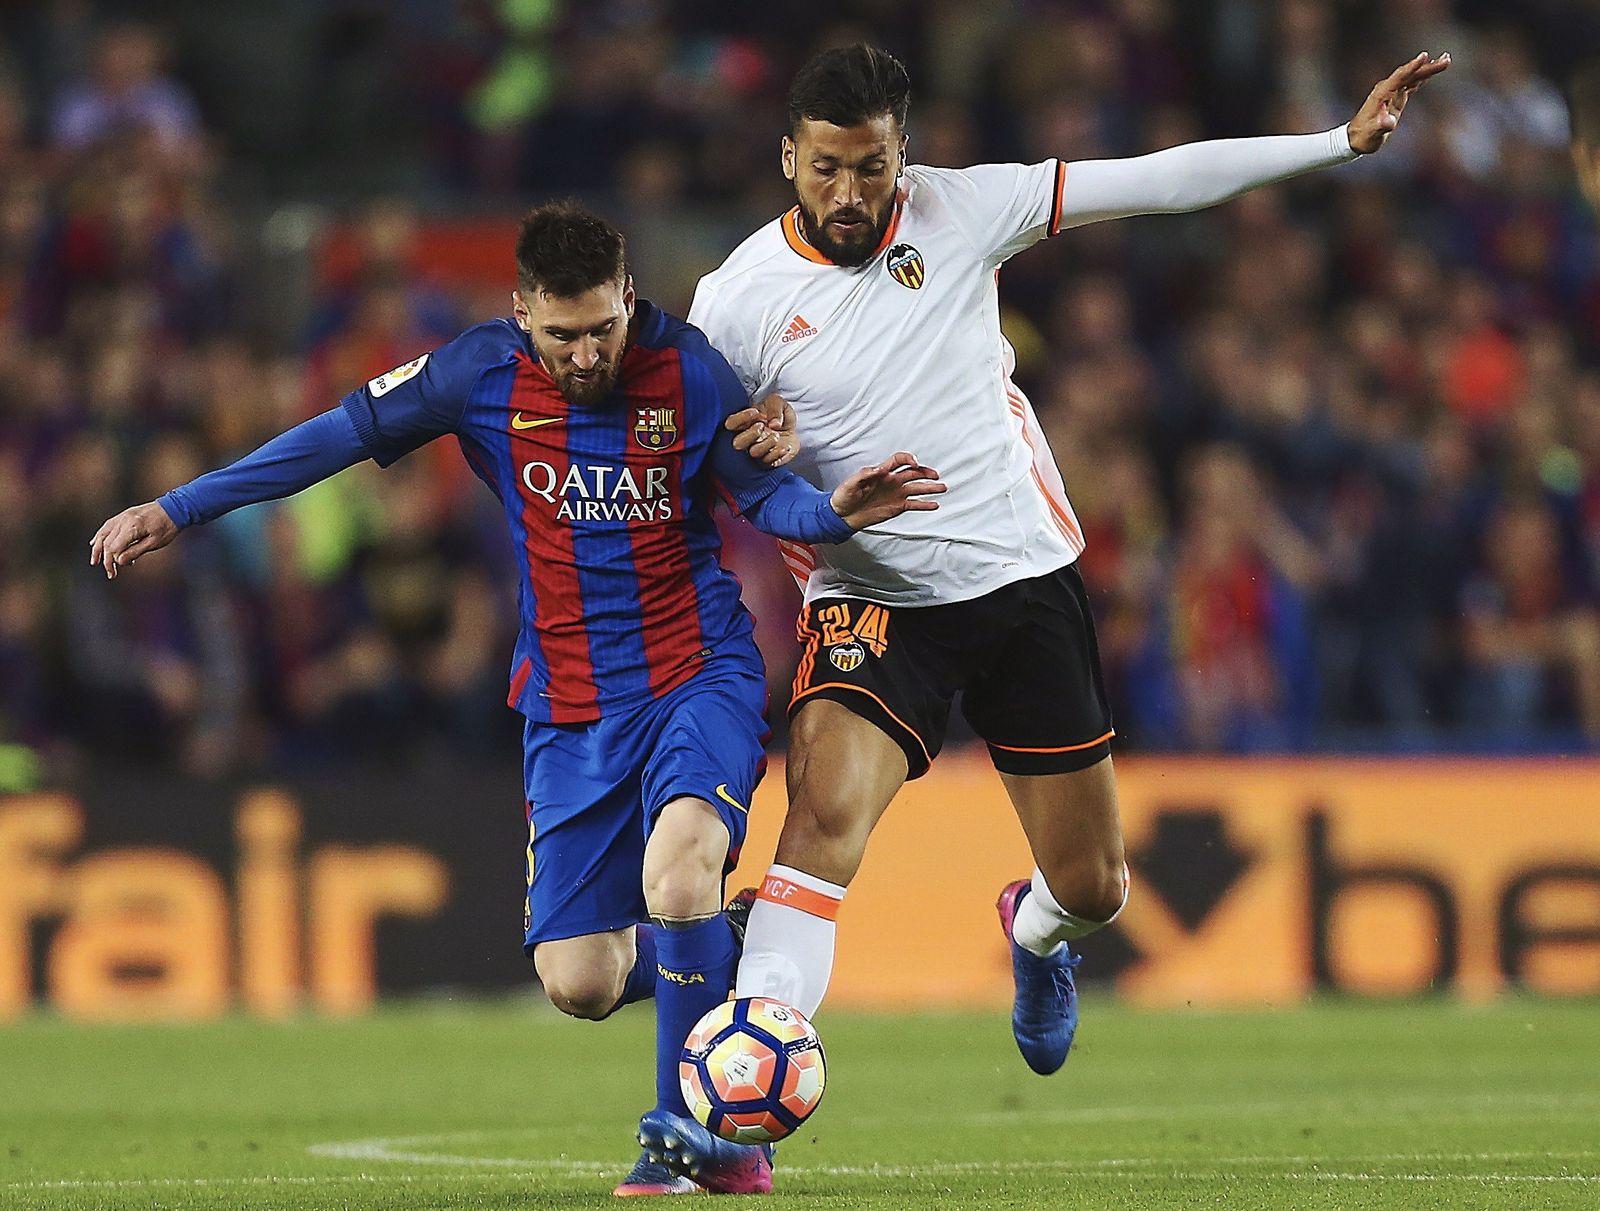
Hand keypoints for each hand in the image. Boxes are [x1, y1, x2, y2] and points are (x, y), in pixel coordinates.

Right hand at [89, 501, 178, 578]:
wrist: (174, 508)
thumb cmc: (167, 526)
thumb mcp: (155, 543)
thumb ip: (136, 551)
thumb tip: (119, 561)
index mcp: (132, 527)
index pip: (113, 547)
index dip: (112, 561)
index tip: (116, 571)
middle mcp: (123, 520)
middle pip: (107, 542)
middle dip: (106, 559)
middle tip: (111, 573)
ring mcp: (122, 516)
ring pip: (103, 534)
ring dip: (97, 549)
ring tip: (95, 562)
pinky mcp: (123, 515)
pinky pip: (107, 526)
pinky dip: (100, 536)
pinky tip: (94, 544)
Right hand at [725, 395, 798, 467]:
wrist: (793, 430)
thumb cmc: (780, 415)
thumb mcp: (778, 402)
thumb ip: (775, 407)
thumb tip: (774, 423)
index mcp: (744, 423)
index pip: (731, 423)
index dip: (741, 418)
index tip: (756, 412)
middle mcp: (747, 439)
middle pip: (737, 443)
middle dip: (751, 434)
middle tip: (763, 426)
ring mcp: (757, 450)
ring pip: (754, 453)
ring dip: (767, 443)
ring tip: (776, 435)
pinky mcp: (769, 460)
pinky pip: (769, 462)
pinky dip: (778, 454)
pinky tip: (785, 446)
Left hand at [829, 452, 945, 530]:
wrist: (843, 515)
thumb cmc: (844, 497)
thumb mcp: (851, 484)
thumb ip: (864, 475)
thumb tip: (879, 469)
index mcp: (881, 473)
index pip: (899, 461)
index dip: (908, 459)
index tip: (915, 463)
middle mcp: (892, 481)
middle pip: (913, 473)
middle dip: (925, 473)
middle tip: (935, 475)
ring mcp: (896, 494)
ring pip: (917, 488)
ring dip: (930, 487)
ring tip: (942, 487)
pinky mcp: (897, 506)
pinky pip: (914, 504)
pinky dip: (924, 504)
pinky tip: (934, 504)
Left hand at [1347, 52, 1450, 153]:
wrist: (1354, 139)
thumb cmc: (1363, 137)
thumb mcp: (1372, 133)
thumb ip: (1381, 125)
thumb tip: (1389, 122)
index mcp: (1381, 93)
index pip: (1400, 76)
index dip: (1412, 66)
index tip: (1425, 56)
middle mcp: (1386, 89)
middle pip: (1409, 73)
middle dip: (1428, 66)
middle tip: (1447, 60)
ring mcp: (1391, 92)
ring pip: (1412, 76)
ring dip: (1428, 69)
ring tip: (1446, 60)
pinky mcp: (1395, 97)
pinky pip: (1411, 83)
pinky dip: (1422, 77)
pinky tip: (1432, 71)